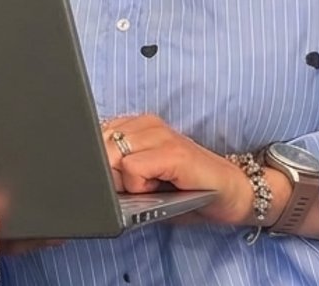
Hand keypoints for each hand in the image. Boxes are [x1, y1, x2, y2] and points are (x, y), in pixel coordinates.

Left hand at [100, 115, 271, 226]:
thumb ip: (118, 170)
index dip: (96, 162)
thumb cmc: (186, 191)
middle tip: (137, 189)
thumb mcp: (145, 178)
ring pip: (112, 155)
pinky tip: (158, 189)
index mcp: (138, 125)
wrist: (231, 194)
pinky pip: (132, 167)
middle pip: (99, 146)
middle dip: (108, 175)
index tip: (113, 180)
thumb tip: (88, 175)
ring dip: (125, 182)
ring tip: (151, 188)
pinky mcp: (173, 152)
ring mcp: (162, 135)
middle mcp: (148, 124)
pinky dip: (138, 186)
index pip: (94, 135)